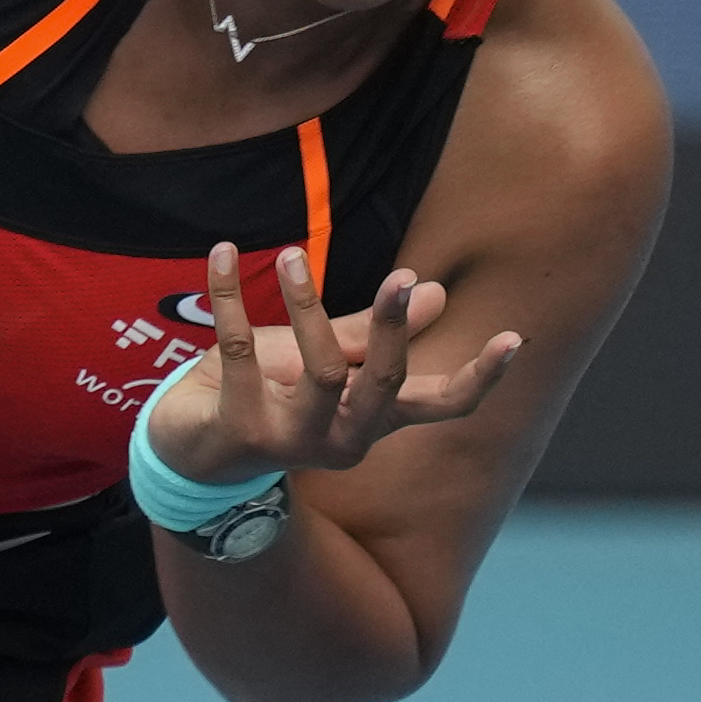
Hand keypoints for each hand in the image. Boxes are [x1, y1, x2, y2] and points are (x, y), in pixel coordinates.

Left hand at [146, 242, 522, 484]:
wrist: (185, 446)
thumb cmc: (264, 396)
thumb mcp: (319, 361)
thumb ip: (368, 334)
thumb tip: (439, 293)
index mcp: (370, 420)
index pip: (439, 405)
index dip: (479, 377)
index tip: (516, 337)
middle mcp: (342, 440)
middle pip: (386, 385)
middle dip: (396, 329)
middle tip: (402, 277)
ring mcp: (292, 441)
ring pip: (319, 370)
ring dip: (304, 304)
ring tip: (288, 255)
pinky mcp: (240, 430)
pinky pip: (239, 349)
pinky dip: (227, 297)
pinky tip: (219, 255)